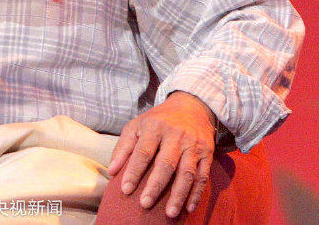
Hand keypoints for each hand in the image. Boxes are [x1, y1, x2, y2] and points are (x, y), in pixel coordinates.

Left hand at [107, 91, 215, 217]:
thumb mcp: (137, 125)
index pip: (143, 152)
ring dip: (178, 194)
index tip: (125, 189)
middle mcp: (175, 135)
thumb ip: (123, 147)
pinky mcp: (207, 153)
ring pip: (186, 172)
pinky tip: (188, 208)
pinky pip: (202, 176)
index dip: (134, 171)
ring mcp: (192, 144)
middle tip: (145, 204)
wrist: (190, 106)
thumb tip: (111, 171)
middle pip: (165, 163)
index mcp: (154, 127)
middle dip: (155, 185)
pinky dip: (196, 193)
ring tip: (169, 213)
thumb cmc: (158, 120)